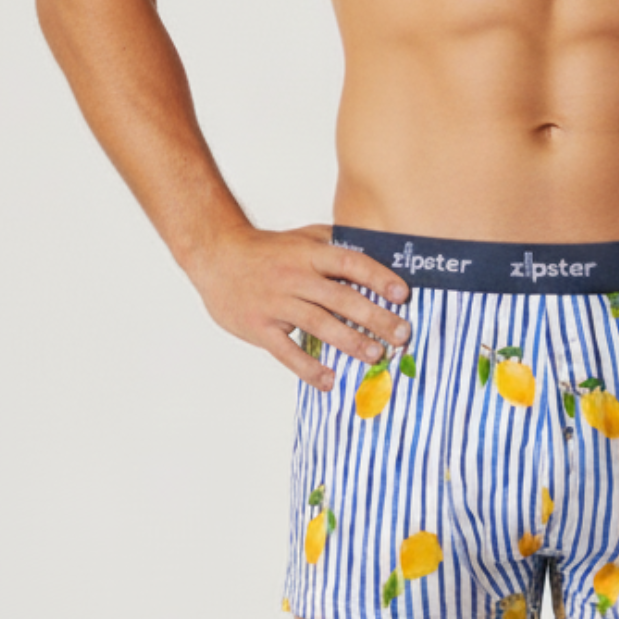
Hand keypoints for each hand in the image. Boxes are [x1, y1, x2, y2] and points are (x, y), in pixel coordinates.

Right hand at [186, 223, 412, 390]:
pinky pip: (286, 352)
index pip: (349, 262)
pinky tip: (330, 380)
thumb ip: (337, 246)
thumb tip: (381, 255)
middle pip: (340, 298)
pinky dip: (308, 368)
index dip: (377, 277)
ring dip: (349, 342)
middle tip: (402, 334)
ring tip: (375, 356)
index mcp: (308, 254)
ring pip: (318, 324)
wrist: (215, 255)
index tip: (403, 294)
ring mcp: (275, 303)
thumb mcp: (303, 237)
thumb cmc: (269, 250)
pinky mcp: (259, 327)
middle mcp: (294, 277)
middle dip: (374, 317)